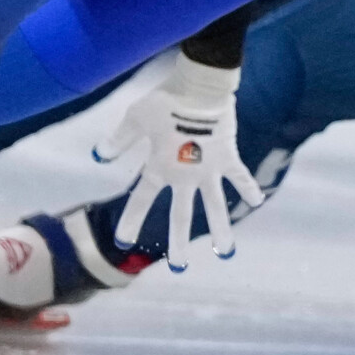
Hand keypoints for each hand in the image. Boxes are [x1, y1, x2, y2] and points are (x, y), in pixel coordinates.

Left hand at [93, 53, 264, 268]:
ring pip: (215, 207)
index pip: (139, 201)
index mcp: (159, 168)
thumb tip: (97, 156)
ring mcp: (209, 170)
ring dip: (221, 231)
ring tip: (226, 253)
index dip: (130, 222)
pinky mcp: (229, 157)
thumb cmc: (164, 99)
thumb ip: (118, 139)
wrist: (200, 86)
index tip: (123, 242)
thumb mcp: (134, 117)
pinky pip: (240, 176)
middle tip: (178, 268)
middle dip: (178, 244)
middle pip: (180, 217)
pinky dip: (249, 187)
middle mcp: (184, 176)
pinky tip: (256, 201)